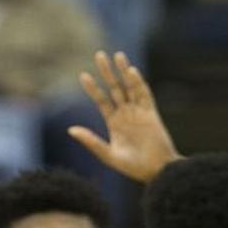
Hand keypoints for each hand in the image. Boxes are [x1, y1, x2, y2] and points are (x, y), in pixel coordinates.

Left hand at [68, 51, 181, 182]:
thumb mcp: (108, 155)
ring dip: (123, 71)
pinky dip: (138, 83)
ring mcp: (139, 112)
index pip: (101, 100)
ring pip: (129, 87)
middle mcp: (126, 114)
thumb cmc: (133, 167)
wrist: (158, 172)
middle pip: (114, 88)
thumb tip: (70, 129)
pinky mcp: (151, 114)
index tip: (83, 74)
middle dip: (107, 72)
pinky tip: (131, 71)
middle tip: (99, 54)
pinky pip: (144, 95)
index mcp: (114, 122)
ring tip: (117, 55)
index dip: (92, 88)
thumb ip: (91, 141)